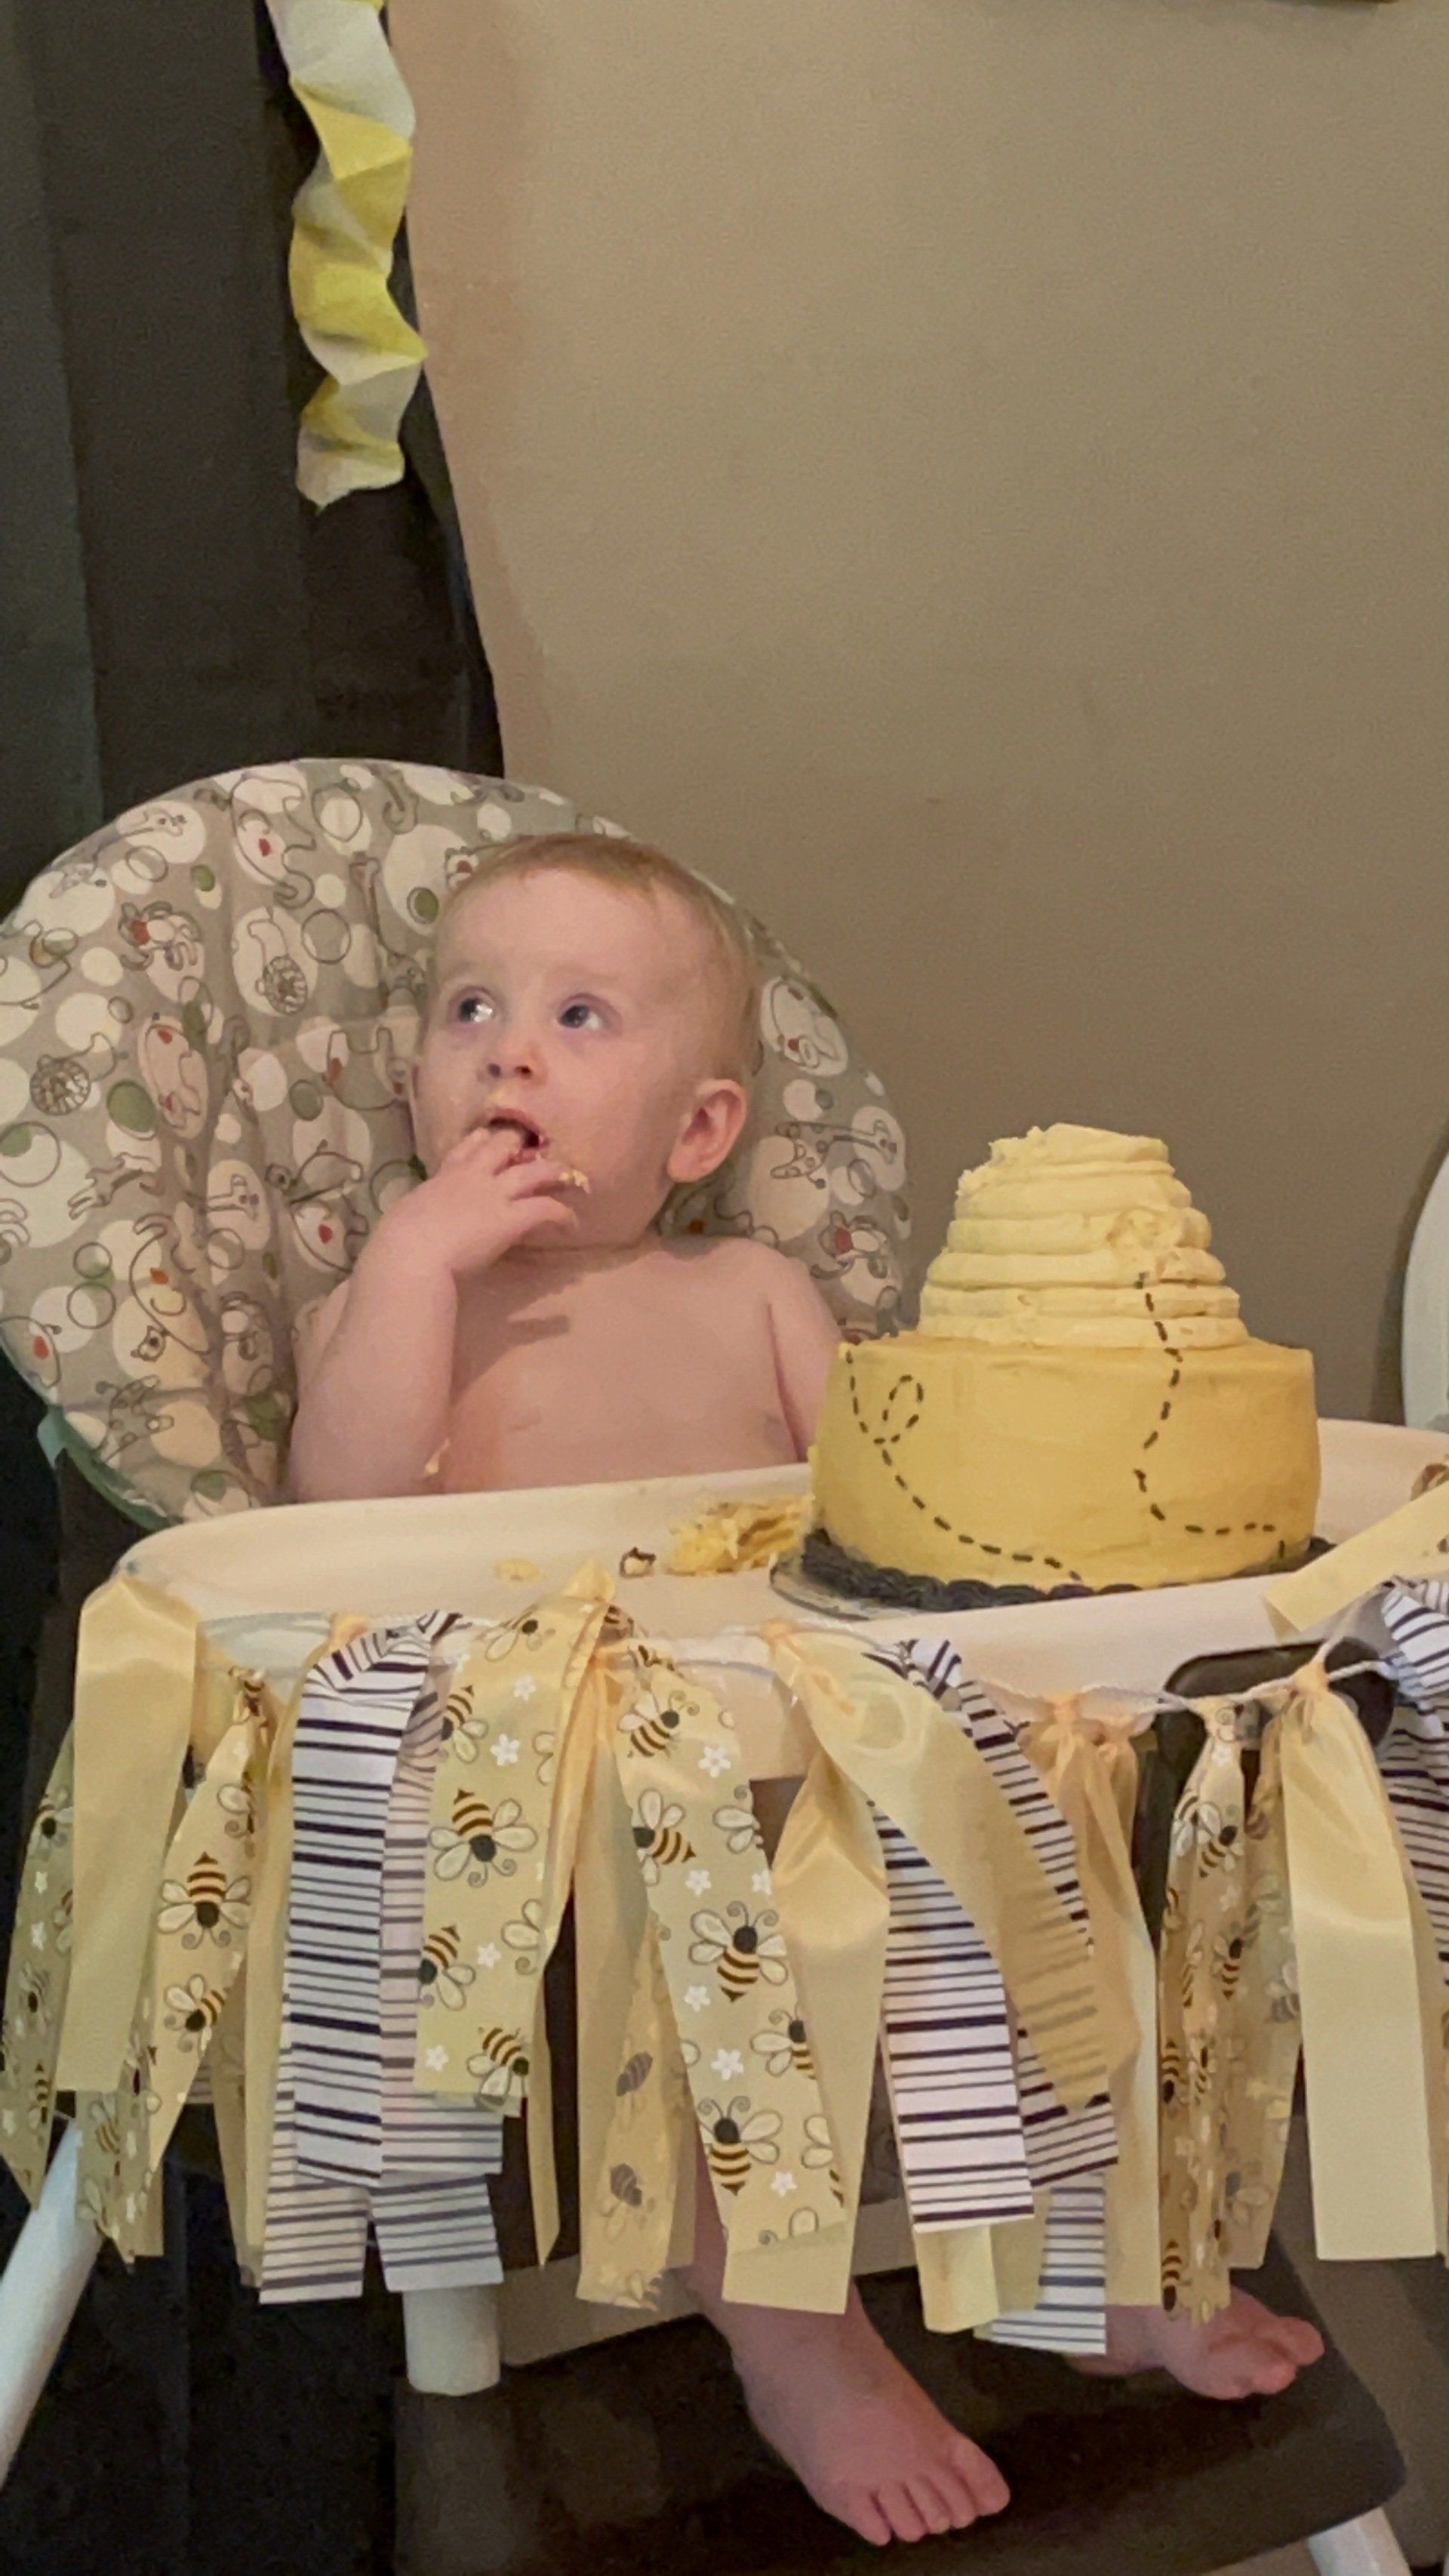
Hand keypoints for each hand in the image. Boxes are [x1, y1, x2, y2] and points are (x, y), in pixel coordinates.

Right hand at [378, 1127, 581, 1280]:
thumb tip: (413, 1222)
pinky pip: (547, 1208)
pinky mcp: (512, 1218)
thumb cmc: (398, 1242)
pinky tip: (571, 1224)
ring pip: (534, 1171)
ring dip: (553, 1173)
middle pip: (503, 1146)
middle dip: (521, 1146)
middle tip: (537, 1152)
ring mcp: (494, 1195)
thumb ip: (417, 1212)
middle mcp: (472, 1178)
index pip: (465, 1149)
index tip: (490, 1138)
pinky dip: (563, 1215)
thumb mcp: (405, 1215)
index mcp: (442, 1178)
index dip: (481, 1141)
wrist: (411, 1254)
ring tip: (568, 1180)